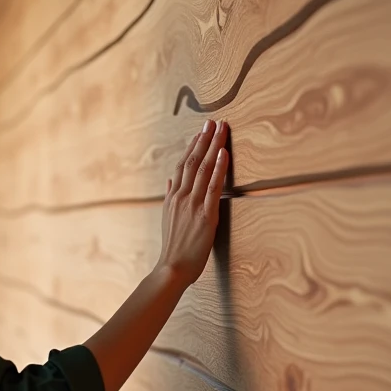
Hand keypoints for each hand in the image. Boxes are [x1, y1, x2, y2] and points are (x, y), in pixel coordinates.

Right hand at [156, 119, 228, 285]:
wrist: (172, 268)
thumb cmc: (173, 248)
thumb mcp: (167, 219)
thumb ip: (169, 198)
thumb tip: (170, 181)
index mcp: (173, 197)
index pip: (183, 165)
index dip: (193, 146)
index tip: (201, 131)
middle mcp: (181, 196)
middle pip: (193, 161)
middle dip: (204, 139)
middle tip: (213, 122)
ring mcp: (192, 204)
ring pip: (203, 168)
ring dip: (213, 146)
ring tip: (220, 129)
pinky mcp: (205, 214)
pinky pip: (213, 186)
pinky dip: (219, 168)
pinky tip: (224, 154)